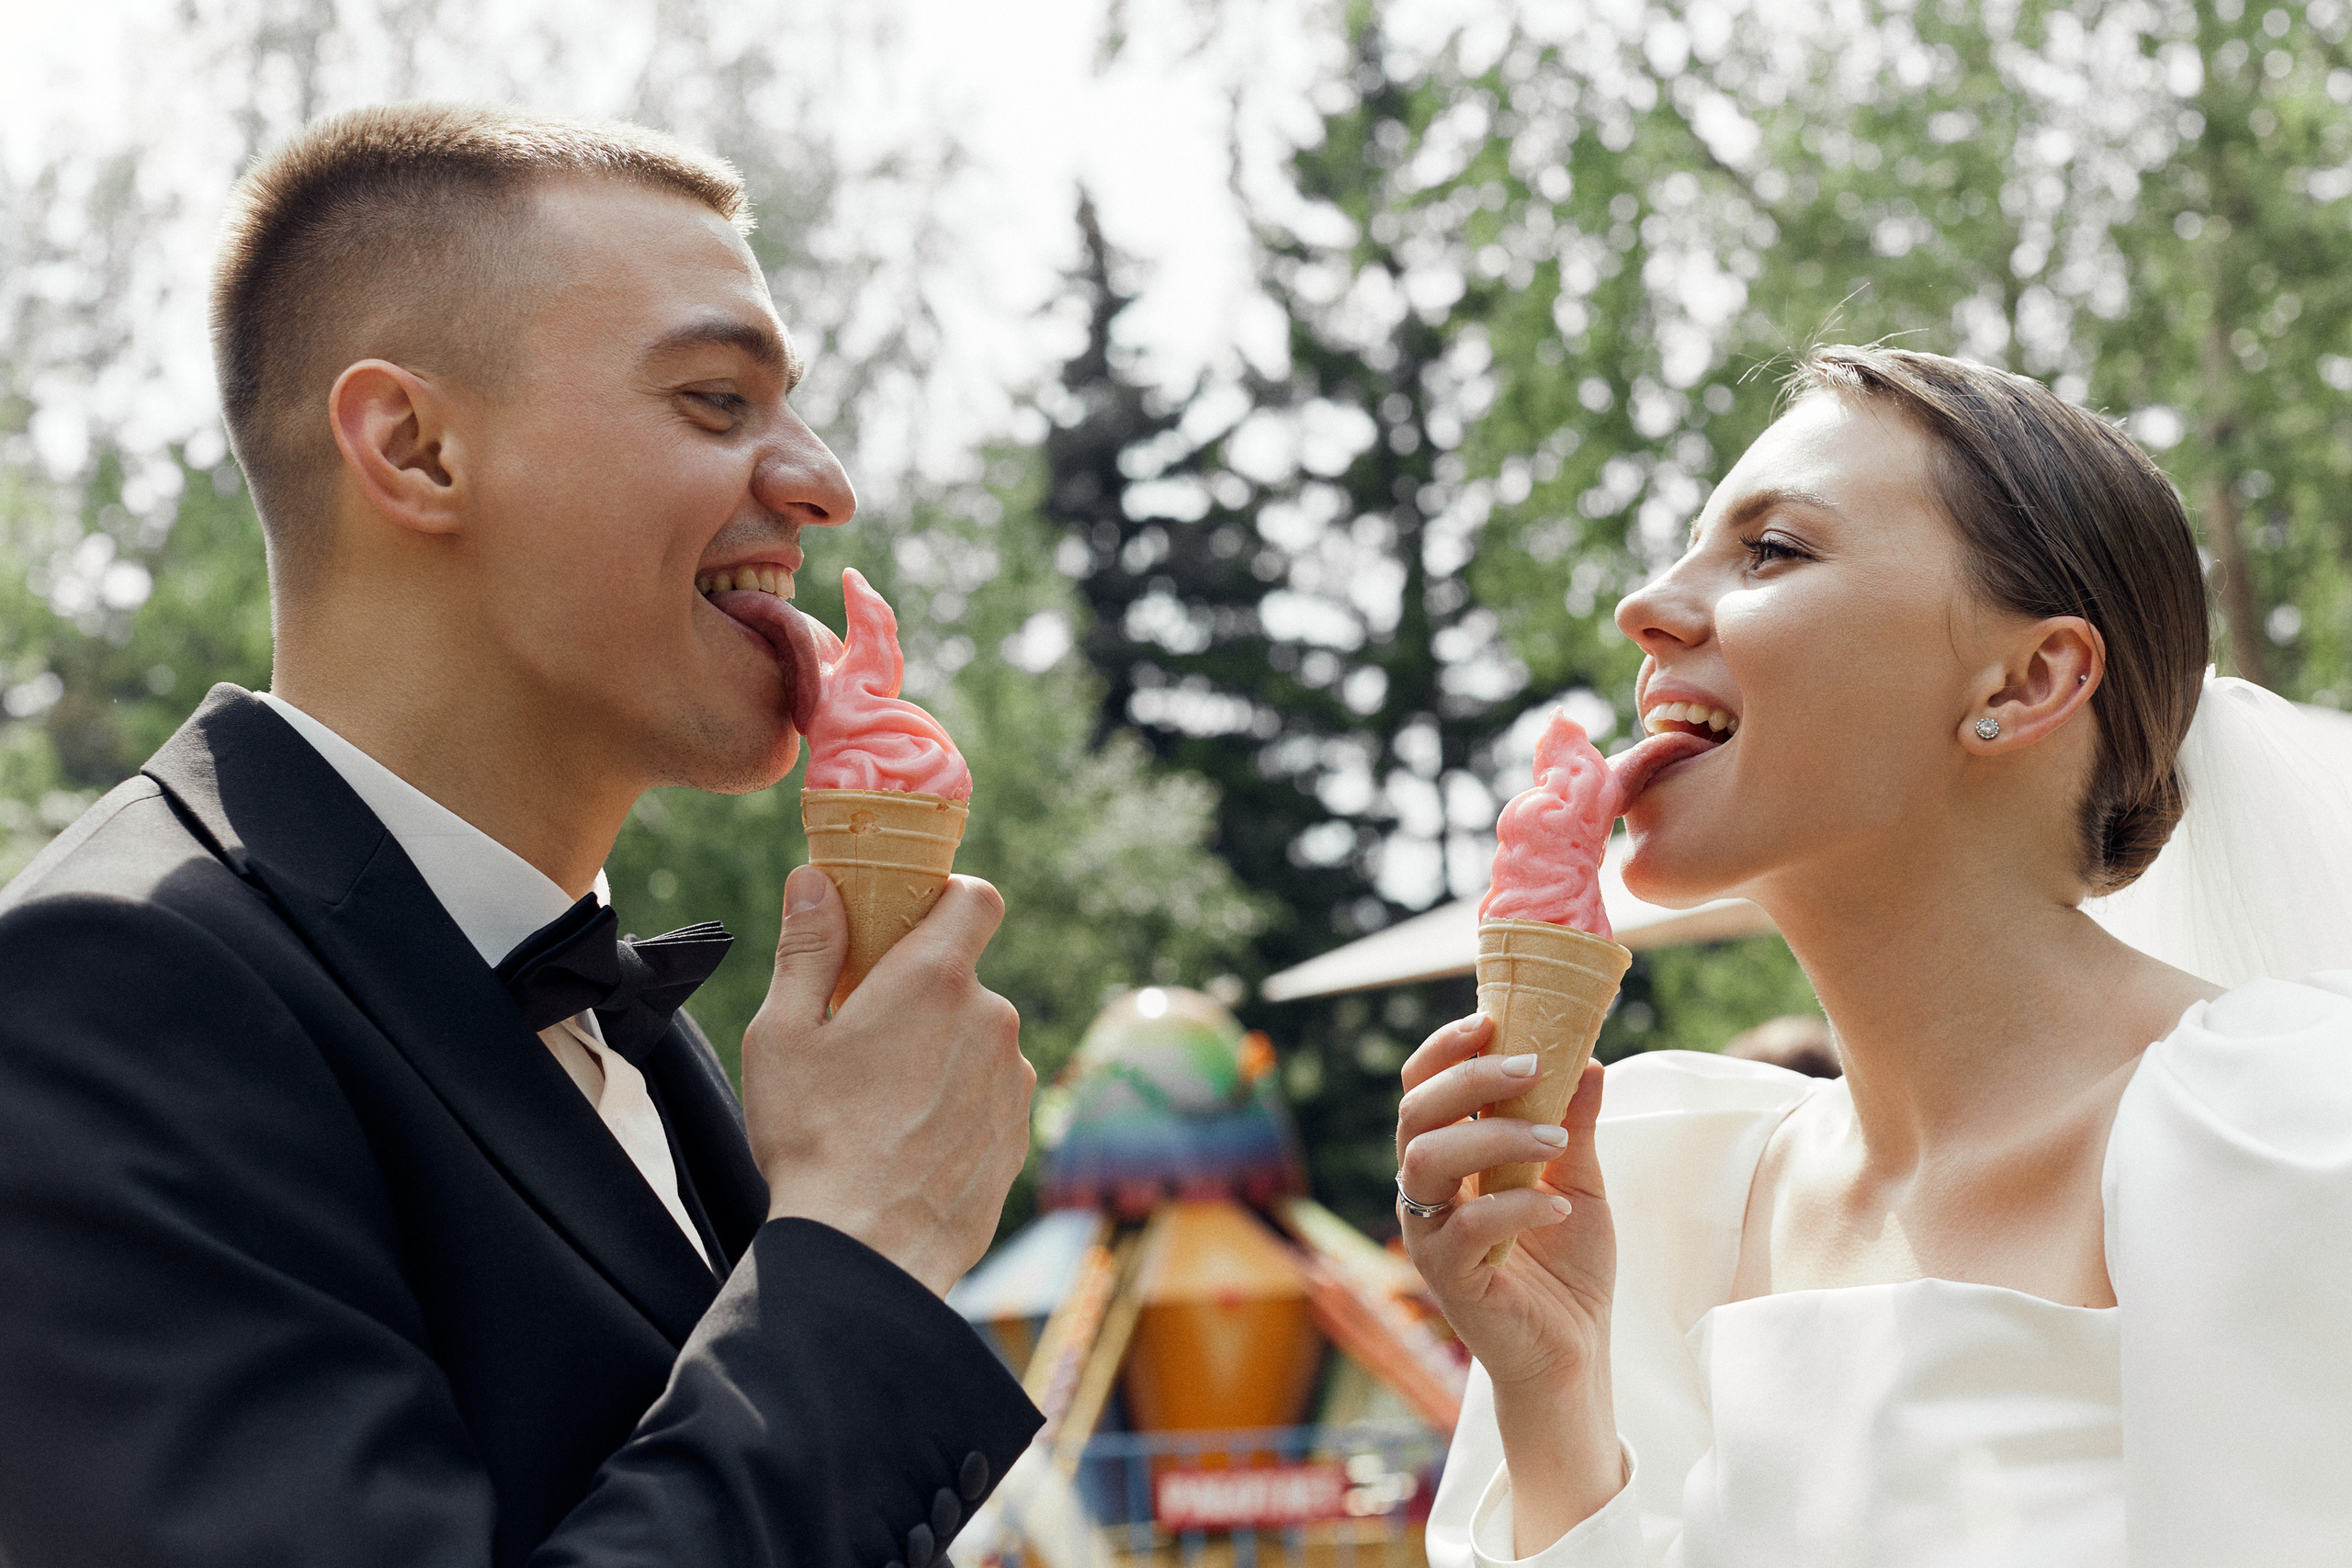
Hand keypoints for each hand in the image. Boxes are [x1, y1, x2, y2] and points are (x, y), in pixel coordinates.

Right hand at [743, 865, 1033, 1295]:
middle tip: (865, 1035)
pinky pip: (990, 1093)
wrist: (865, 1253)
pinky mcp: (1019, 1133)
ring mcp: (1013, 1080)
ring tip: (882, 1104)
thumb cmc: (813, 1139)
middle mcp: (991, 1020)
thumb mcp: (783, 1034)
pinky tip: (910, 1141)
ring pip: (977, 1039)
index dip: (944, 898)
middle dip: (923, 992)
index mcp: (935, 980)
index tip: (906, 921)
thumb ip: (807, 947)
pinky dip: (958, 1103)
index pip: (975, 897)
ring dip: (941, 1052)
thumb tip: (815, 880)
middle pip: (964, 977)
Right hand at [1395, 1013, 1622, 1546]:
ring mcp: (1430, 1232)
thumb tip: (1591, 1060)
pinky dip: (1514, 1206)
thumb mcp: (1580, 1180)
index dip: (1445, 1048)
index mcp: (1450, 1155)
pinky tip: (1557, 1204)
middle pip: (1415, 1113)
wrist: (1574, 1351)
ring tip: (1555, 1139)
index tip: (1491, 1019)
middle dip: (1468, 1079)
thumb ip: (1577, 1124)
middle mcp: (1427, 1188)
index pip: (1423, 1086)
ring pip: (1427, 1161)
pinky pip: (1464, 1228)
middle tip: (1531, 1067)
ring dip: (1491, 1136)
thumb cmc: (1568, 1266)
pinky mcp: (1448, 1276)